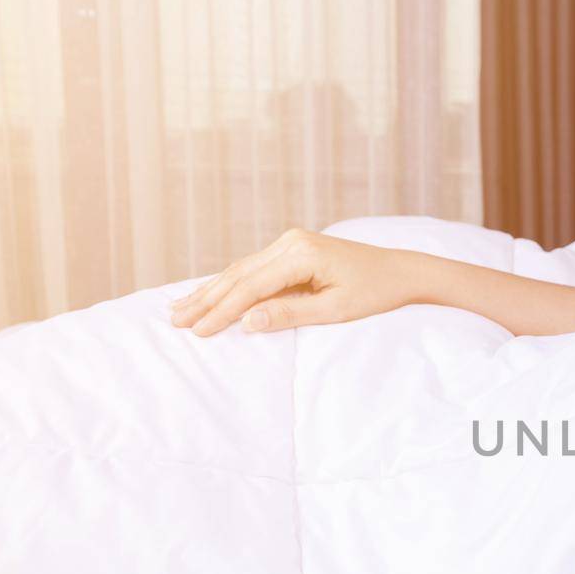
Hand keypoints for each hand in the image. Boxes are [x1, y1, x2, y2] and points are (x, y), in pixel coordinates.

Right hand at [169, 228, 426, 335]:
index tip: (198, 332)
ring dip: (211, 290)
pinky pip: (253, 268)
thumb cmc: (374, 293)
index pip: (251, 287)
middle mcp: (290, 242)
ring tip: (179, 309)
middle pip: (238, 275)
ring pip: (240, 269)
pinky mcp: (291, 249)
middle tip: (175, 321)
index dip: (222, 311)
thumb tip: (247, 322)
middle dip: (206, 299)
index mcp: (301, 254)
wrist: (399, 271)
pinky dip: (229, 283)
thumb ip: (290, 314)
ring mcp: (289, 243)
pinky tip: (208, 293)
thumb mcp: (335, 310)